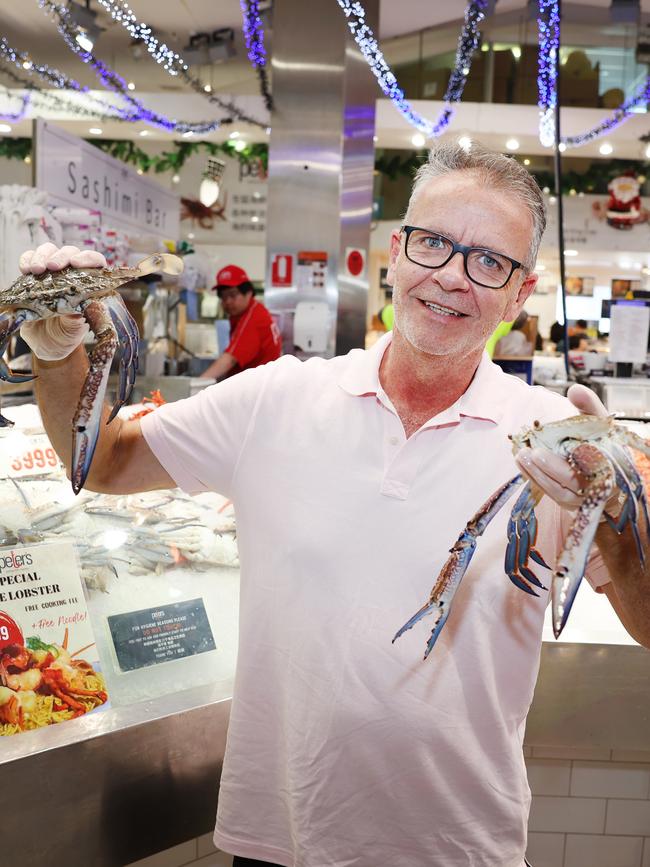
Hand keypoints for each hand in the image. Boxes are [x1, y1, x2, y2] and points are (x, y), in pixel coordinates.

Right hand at [18, 243, 106, 360]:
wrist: (46, 343)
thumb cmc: (66, 335)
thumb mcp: (72, 331)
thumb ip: (76, 320)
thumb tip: (76, 311)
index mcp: (91, 285)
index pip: (96, 263)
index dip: (88, 259)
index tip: (76, 263)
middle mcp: (74, 274)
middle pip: (71, 253)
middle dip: (61, 257)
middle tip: (52, 267)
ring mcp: (53, 272)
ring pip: (50, 250)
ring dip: (43, 256)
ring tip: (37, 270)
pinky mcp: (35, 274)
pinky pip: (30, 258)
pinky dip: (27, 260)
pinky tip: (26, 270)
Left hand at [514, 384, 614, 510]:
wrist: (605, 472)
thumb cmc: (601, 443)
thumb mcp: (598, 423)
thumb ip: (588, 406)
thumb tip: (574, 390)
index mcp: (608, 465)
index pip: (593, 464)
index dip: (577, 457)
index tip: (559, 447)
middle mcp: (596, 485)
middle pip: (571, 481)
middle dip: (550, 467)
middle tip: (532, 452)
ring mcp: (580, 497)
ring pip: (557, 490)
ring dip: (536, 473)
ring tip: (521, 455)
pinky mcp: (566, 501)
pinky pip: (548, 492)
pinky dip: (533, 477)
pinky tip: (520, 462)